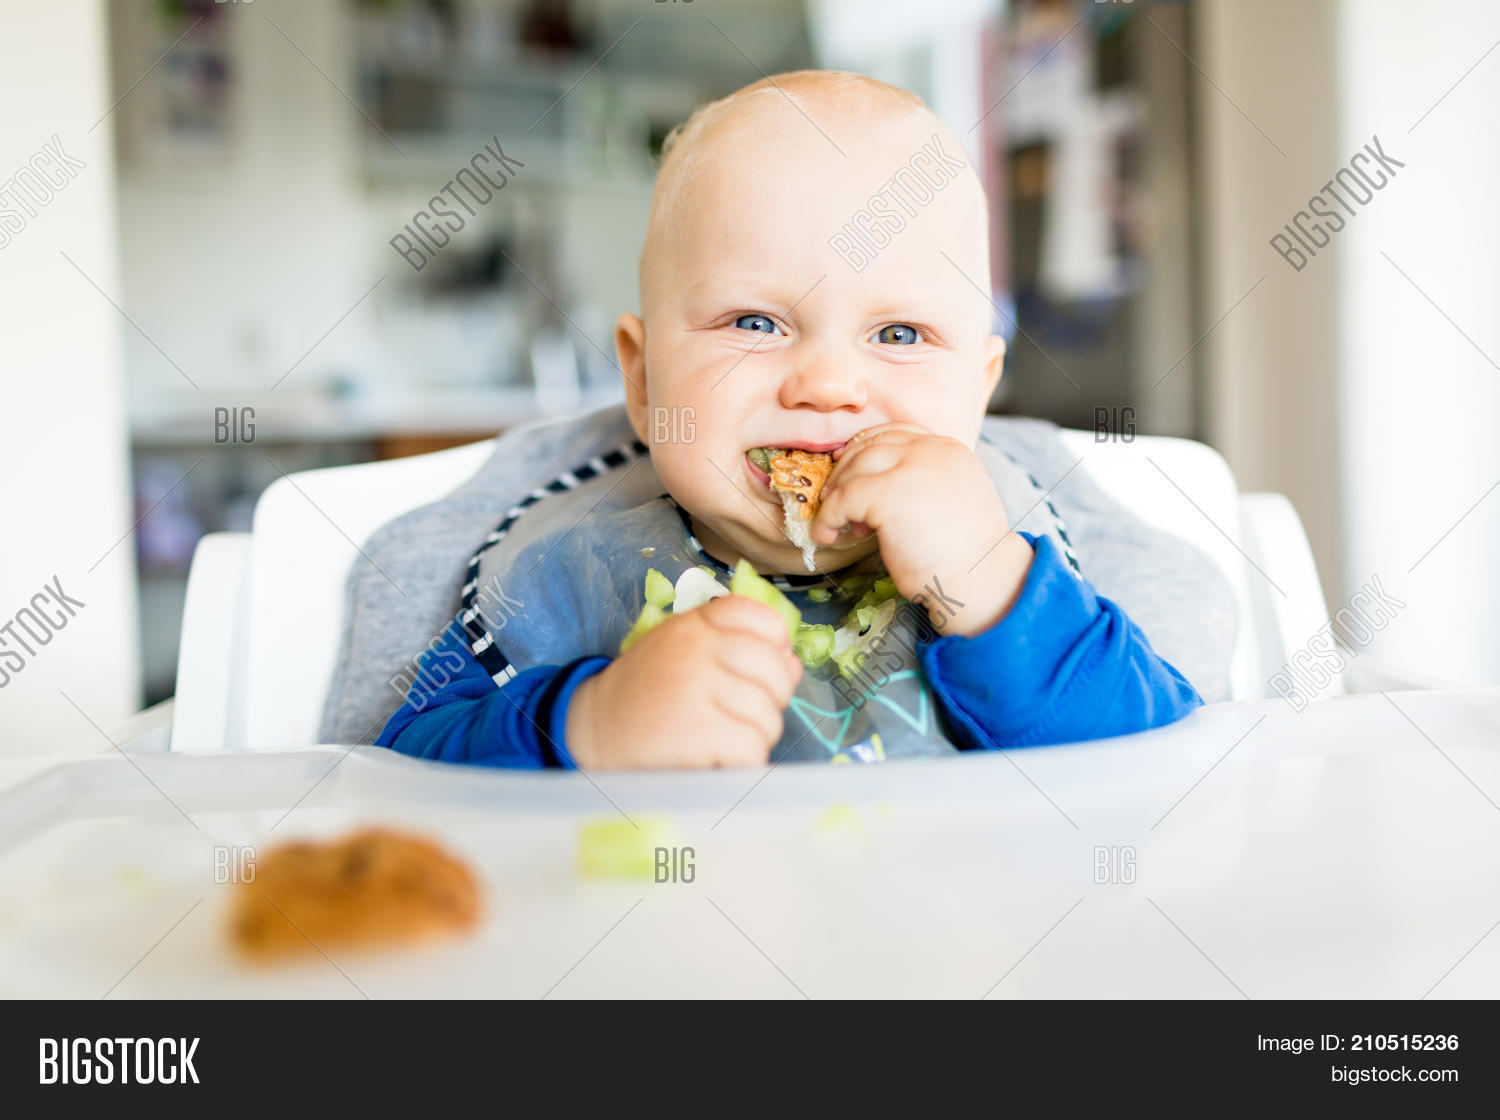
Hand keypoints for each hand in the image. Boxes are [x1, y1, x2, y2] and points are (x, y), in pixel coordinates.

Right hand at [565, 595, 801, 769]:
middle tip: (743, 714)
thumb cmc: (648, 690)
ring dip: (754, 736)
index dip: (776, 644)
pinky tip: (718, 757)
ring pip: (768, 716)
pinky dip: (742, 761)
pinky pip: (752, 748)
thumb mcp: (685, 650)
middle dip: (772, 701)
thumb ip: (736, 646)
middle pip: (776, 672)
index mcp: (696, 625)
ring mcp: (698, 688)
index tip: (762, 666)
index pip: (761, 617)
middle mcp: (699, 649)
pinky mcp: (698, 730)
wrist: (594, 728)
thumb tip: (792, 662)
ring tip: (723, 738)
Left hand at [812, 422, 1033, 636]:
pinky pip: (844, 498)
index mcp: (949, 449)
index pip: (897, 433)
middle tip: (834, 499)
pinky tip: (827, 535)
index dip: (866, 448)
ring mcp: (910, 468)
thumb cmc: (964, 553)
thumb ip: (922, 480)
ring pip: (855, 468)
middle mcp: (931, 450)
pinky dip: (828, 516)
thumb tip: (873, 483)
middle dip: (846, 471)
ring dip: (837, 495)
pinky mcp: (889, 494)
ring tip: (836, 523)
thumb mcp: (950, 498)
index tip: (847, 466)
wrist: (979, 580)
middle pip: (871, 446)